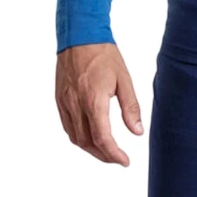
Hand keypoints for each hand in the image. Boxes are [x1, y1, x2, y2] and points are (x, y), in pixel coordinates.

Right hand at [55, 42, 143, 165]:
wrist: (79, 36)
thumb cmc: (103, 54)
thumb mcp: (124, 79)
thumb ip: (131, 107)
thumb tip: (137, 131)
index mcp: (93, 100)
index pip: (102, 138)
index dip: (114, 154)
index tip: (125, 161)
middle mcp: (76, 105)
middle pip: (87, 143)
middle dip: (103, 156)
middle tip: (118, 159)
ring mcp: (65, 103)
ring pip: (75, 138)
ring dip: (90, 149)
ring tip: (106, 151)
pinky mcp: (59, 99)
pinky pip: (67, 127)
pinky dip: (78, 138)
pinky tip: (89, 137)